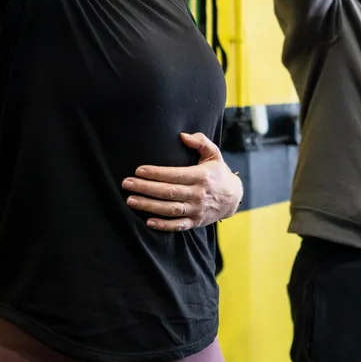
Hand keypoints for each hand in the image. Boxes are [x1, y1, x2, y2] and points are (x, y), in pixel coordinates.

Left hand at [122, 133, 243, 231]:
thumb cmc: (218, 173)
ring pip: (170, 209)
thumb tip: (183, 136)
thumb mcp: (214, 154)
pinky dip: (163, 225)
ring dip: (149, 206)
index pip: (175, 175)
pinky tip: (148, 221)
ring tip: (131, 200)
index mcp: (202, 176)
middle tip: (126, 184)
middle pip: (169, 192)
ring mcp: (197, 210)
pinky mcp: (195, 222)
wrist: (233, 198)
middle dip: (146, 188)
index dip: (156, 173)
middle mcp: (199, 194)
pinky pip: (178, 226)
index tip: (138, 170)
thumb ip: (200, 142)